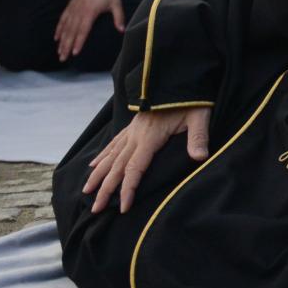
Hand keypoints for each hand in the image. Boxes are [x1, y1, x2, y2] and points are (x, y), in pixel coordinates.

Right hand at [55, 0, 123, 62]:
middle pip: (71, 32)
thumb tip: (122, 30)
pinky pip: (63, 19)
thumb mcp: (116, 3)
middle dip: (66, 46)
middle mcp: (79, 11)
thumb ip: (119, 17)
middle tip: (63, 58)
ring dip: (62, 40)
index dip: (78, 42)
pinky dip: (59, 29)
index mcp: (90, 12)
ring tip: (59, 51)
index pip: (83, 30)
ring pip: (65, 27)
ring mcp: (73, 8)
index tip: (75, 53)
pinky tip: (56, 37)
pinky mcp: (70, 5)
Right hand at [83, 105, 210, 213]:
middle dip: (106, 190)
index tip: (123, 208)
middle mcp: (136, 136)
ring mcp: (132, 130)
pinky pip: (113, 144)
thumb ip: (199, 137)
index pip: (134, 169)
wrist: (178, 77)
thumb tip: (200, 157)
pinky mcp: (133, 125)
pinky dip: (101, 156)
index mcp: (150, 137)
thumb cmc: (192, 99)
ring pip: (110, 157)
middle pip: (116, 167)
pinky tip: (93, 165)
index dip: (128, 189)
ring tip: (86, 192)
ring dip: (98, 176)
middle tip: (96, 210)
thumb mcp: (200, 116)